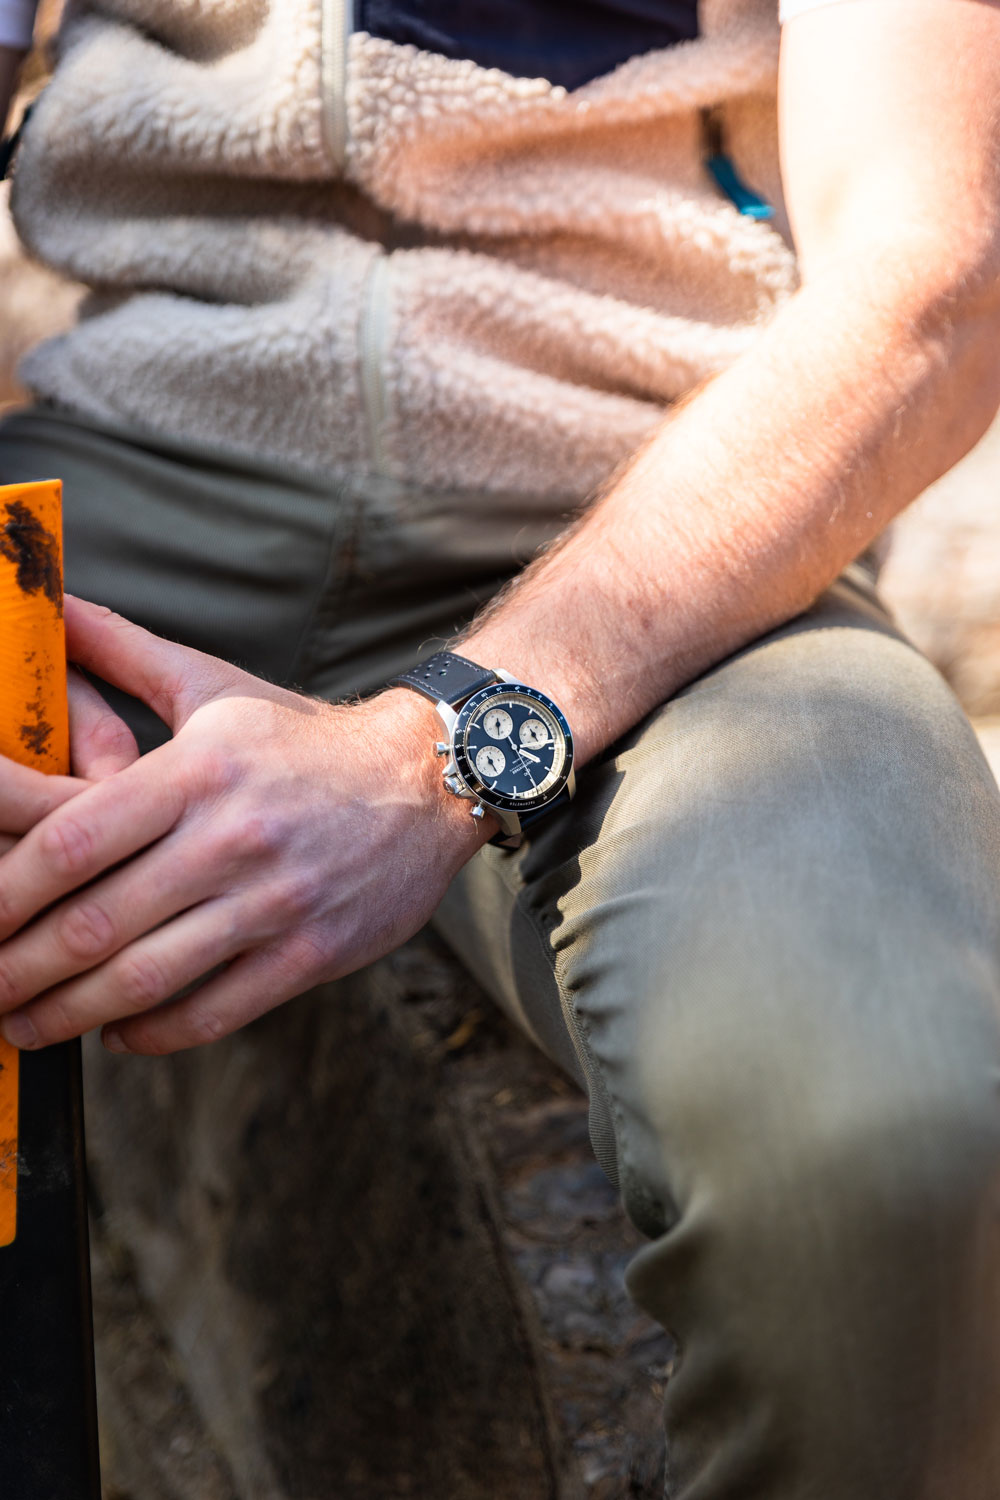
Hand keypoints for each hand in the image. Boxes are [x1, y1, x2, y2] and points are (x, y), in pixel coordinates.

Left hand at [0, 598, 486, 1054]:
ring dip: (66, 1014)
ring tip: (26, 1024)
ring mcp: (275, 901)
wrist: (426, 779)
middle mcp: (232, 837)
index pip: (71, 840)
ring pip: (144, 980)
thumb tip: (49, 604)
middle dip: (17, 968)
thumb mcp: (213, 687)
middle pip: (94, 922)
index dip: (3, 890)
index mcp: (198, 769)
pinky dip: (150, 1034)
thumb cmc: (302, 739)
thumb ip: (121, 653)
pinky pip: (211, 1012)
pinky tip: (115, 1032)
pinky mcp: (311, 953)